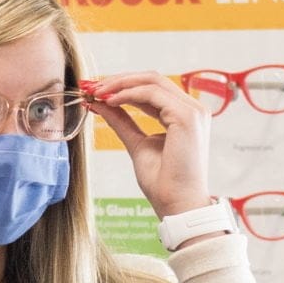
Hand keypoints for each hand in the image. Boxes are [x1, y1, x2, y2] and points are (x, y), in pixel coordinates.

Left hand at [84, 73, 211, 218]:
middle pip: (152, 79)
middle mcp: (192, 109)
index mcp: (184, 115)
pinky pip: (152, 93)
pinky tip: (109, 101)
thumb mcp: (137, 143)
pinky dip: (127, 93)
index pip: (152, 89)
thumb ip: (122, 120)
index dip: (123, 85)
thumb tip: (100, 102)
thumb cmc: (163, 182)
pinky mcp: (186, 116)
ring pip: (152, 80)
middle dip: (119, 80)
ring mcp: (192, 111)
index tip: (95, 90)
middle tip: (91, 86)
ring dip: (120, 84)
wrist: (176, 203)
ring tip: (96, 93)